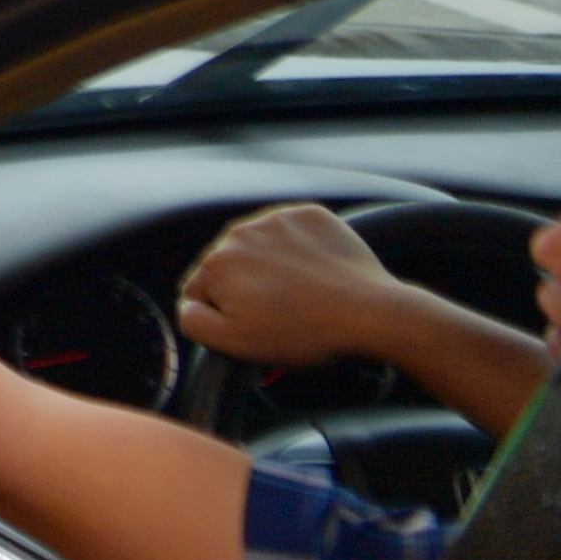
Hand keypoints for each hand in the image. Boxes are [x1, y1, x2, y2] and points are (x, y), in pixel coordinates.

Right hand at [175, 203, 404, 370]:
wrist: (372, 313)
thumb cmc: (305, 332)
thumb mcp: (235, 344)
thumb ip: (193, 321)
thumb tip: (188, 304)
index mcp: (217, 263)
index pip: (199, 290)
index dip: (222, 313)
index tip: (250, 324)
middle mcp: (240, 232)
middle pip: (228, 266)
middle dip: (245, 288)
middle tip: (278, 314)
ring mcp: (277, 220)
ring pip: (258, 247)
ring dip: (269, 267)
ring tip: (300, 294)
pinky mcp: (310, 215)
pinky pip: (291, 233)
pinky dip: (298, 250)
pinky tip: (315, 274)